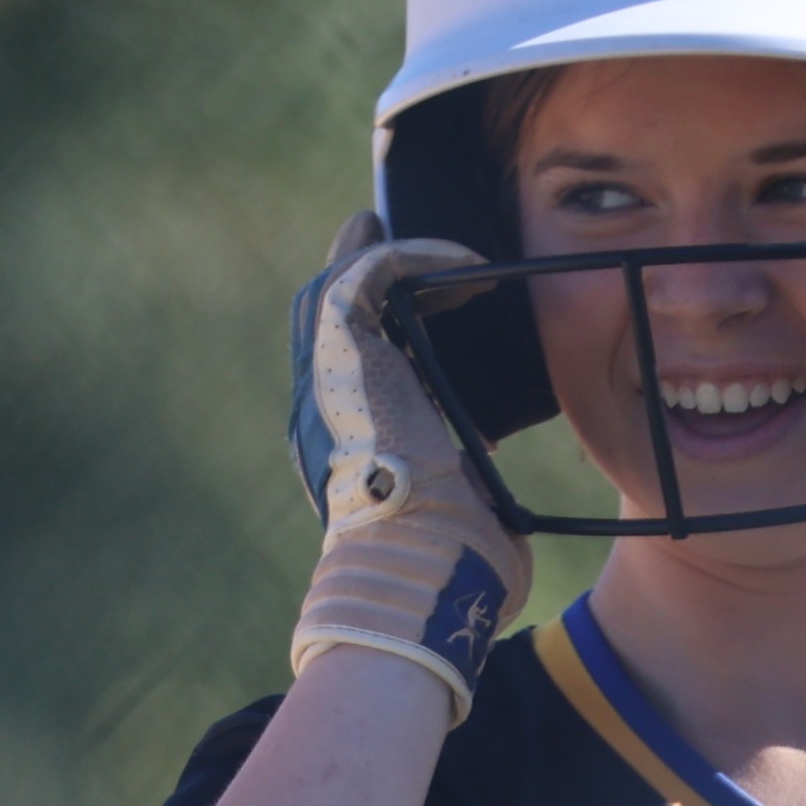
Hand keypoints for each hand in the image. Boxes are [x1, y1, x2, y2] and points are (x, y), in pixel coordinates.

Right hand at [286, 215, 527, 715]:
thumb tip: (483, 495)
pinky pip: (366, 277)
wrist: (420, 565)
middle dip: (353, 282)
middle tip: (384, 244)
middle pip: (322, 327)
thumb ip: (455, 490)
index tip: (417, 318)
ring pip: (333, 295)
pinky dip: (410, 257)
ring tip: (420, 237)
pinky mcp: (343, 352)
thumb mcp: (453, 516)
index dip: (375, 340)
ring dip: (376, 257)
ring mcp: (325, 382)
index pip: (348, 380)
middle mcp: (322, 415)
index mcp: (344, 453)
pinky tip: (462, 260)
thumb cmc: (449, 568)